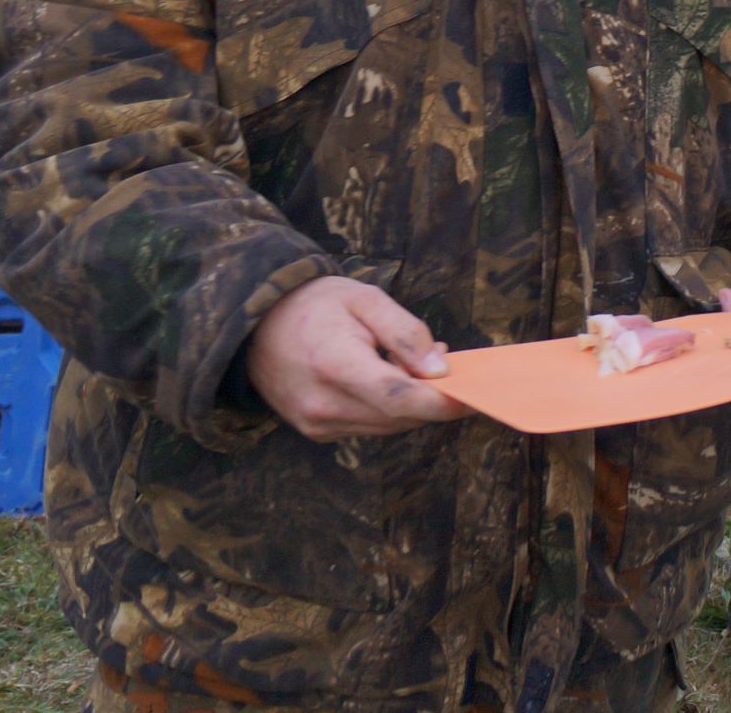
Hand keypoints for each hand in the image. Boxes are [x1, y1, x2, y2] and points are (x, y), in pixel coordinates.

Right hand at [244, 275, 468, 442]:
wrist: (256, 323)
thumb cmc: (316, 304)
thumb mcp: (365, 299)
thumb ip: (405, 332)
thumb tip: (440, 369)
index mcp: (335, 364)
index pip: (399, 398)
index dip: (441, 402)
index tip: (474, 394)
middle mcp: (323, 403)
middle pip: (400, 416)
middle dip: (432, 397)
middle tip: (447, 364)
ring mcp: (316, 422)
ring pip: (389, 426)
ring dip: (412, 402)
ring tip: (413, 364)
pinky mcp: (316, 431)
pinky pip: (369, 427)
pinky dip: (389, 409)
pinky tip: (386, 377)